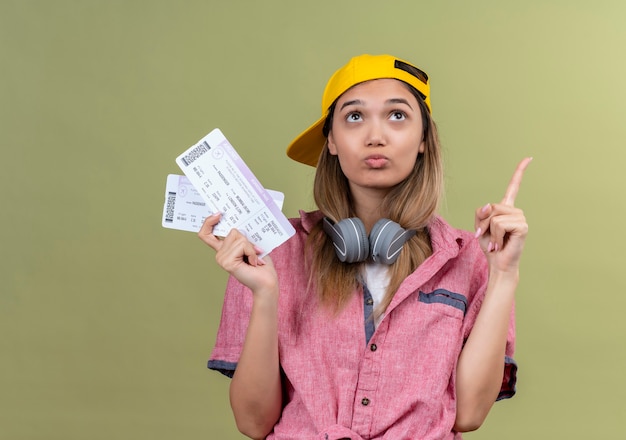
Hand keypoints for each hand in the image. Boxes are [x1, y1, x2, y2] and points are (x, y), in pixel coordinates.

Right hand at [198, 213, 277, 293]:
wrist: (267, 282)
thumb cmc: (261, 265)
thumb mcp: (251, 245)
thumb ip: (241, 236)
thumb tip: (237, 225)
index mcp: (224, 249)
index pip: (206, 234)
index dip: (208, 222)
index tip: (218, 214)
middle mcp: (220, 254)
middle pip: (232, 231)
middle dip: (246, 238)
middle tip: (255, 251)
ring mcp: (222, 259)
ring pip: (238, 237)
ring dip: (250, 247)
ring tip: (254, 259)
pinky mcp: (227, 262)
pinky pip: (241, 245)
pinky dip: (251, 252)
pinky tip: (253, 263)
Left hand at [474, 158, 531, 273]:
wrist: (498, 263)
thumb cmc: (491, 245)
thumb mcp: (480, 226)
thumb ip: (481, 213)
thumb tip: (490, 205)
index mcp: (506, 208)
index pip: (514, 187)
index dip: (520, 172)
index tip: (529, 158)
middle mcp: (516, 211)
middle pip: (491, 207)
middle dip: (484, 223)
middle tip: (489, 237)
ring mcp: (521, 218)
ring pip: (494, 216)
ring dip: (490, 232)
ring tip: (497, 242)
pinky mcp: (523, 226)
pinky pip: (499, 225)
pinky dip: (496, 236)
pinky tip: (501, 244)